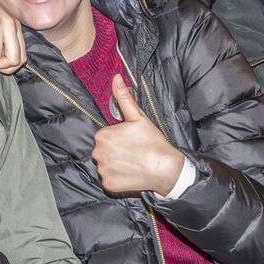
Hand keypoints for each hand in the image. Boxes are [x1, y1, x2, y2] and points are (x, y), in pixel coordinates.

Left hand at [92, 75, 184, 196]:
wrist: (165, 168)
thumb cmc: (153, 142)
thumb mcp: (138, 117)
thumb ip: (123, 97)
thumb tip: (116, 78)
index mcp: (102, 135)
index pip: (105, 135)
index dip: (119, 137)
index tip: (131, 141)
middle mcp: (98, 153)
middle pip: (103, 150)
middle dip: (115, 150)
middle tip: (133, 151)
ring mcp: (103, 170)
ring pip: (105, 165)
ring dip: (115, 164)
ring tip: (132, 162)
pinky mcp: (108, 185)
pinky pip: (109, 179)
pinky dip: (117, 178)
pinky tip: (130, 173)